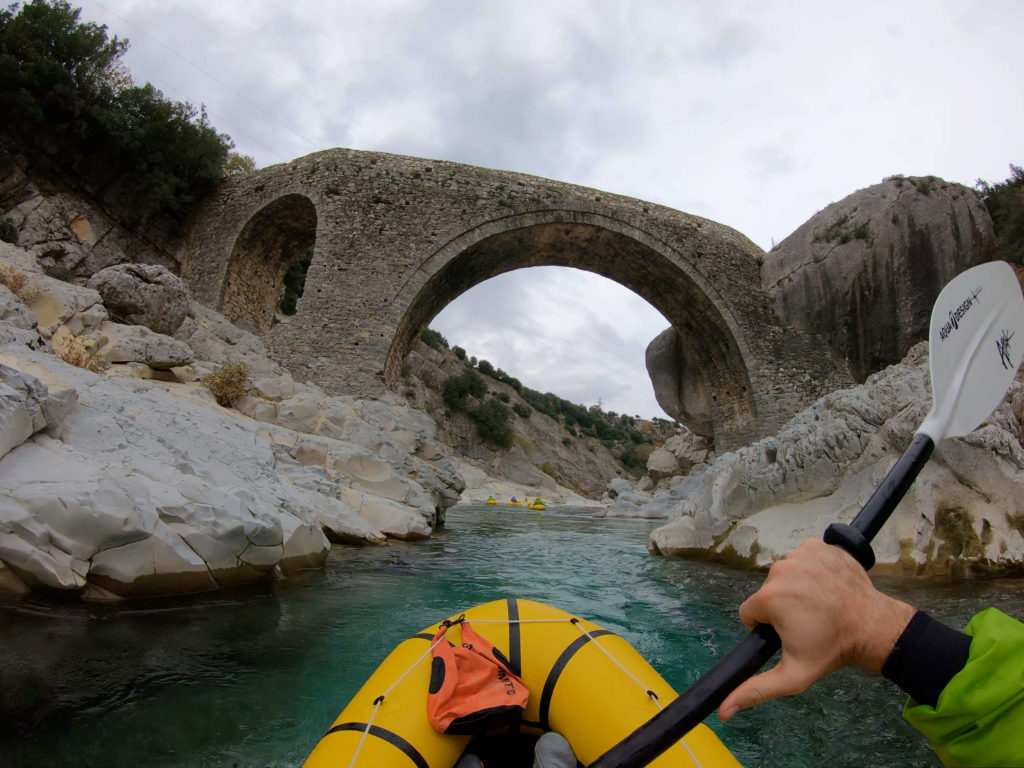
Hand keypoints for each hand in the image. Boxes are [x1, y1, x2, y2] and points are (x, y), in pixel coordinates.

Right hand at [718, 538, 914, 721]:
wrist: (872, 626)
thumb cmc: (831, 650)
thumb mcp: (793, 676)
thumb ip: (755, 691)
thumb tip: (723, 711)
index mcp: (769, 598)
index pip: (751, 612)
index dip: (768, 626)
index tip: (792, 632)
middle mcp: (780, 569)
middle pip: (768, 592)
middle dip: (783, 606)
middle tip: (810, 621)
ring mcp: (801, 554)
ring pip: (785, 575)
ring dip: (798, 588)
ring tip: (821, 604)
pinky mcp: (818, 545)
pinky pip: (803, 558)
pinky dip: (812, 570)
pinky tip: (827, 586)